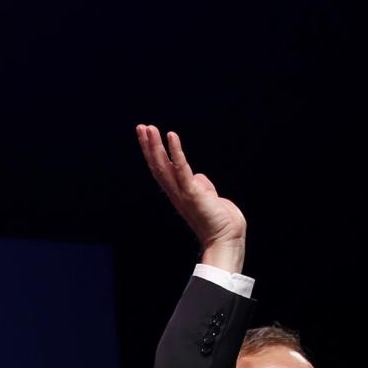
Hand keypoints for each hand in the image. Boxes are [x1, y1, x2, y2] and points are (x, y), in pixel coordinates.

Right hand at [137, 123, 246, 272]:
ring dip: (155, 146)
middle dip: (149, 146)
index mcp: (179, 193)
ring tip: (149, 129)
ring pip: (164, 166)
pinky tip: (171, 136)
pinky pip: (182, 169)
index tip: (147, 136)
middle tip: (141, 128)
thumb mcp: (209, 197)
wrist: (226, 239)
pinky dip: (176, 152)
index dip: (154, 153)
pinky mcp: (193, 192)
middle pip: (157, 165)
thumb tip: (196, 176)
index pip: (162, 169)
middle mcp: (176, 193)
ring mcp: (183, 193)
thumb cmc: (220, 221)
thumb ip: (201, 185)